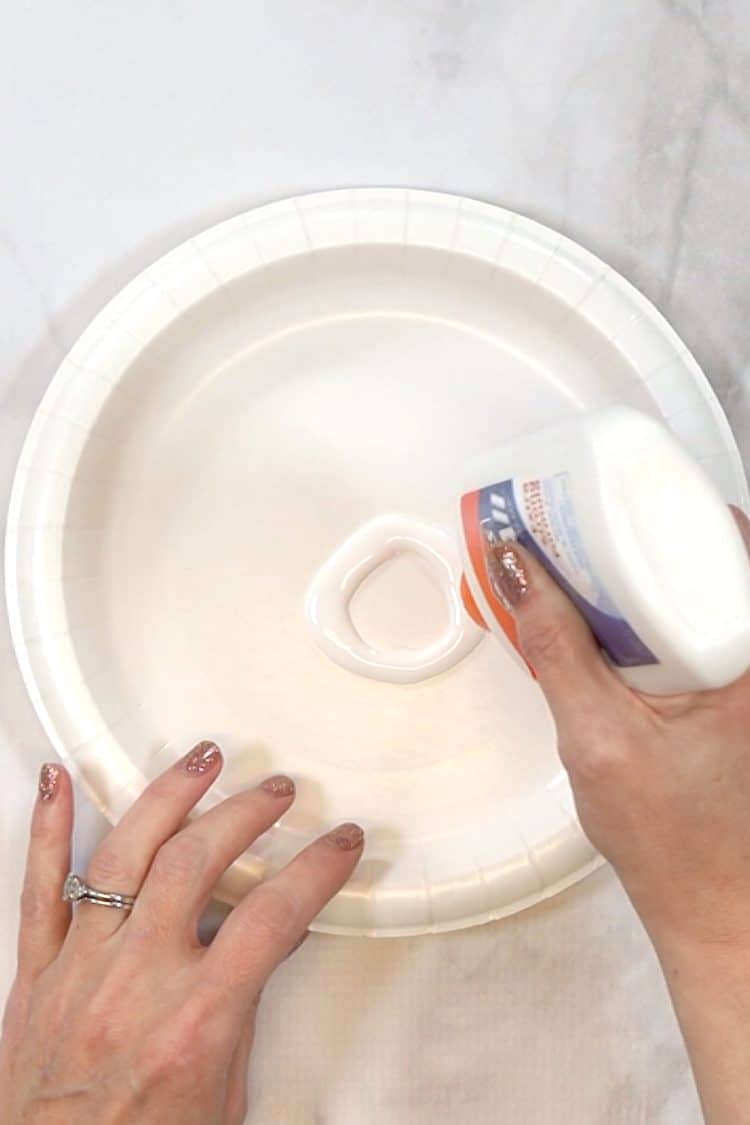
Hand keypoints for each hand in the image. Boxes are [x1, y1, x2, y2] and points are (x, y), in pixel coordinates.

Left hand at [0, 745, 363, 1123]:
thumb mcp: (223, 1094)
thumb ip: (244, 1009)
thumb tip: (271, 943)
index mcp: (194, 1022)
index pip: (271, 918)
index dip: (316, 870)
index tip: (340, 842)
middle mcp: (135, 983)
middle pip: (195, 862)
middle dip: (245, 813)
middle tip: (276, 791)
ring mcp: (81, 969)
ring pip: (122, 856)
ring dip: (168, 796)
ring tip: (203, 758)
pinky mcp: (37, 972)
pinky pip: (38, 888)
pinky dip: (47, 828)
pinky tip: (57, 780)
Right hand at [490, 509, 749, 1122]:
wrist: (708, 910)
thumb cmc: (668, 839)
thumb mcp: (597, 737)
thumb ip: (558, 650)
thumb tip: (520, 571)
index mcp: (749, 659)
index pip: (729, 545)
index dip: (676, 505)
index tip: (618, 489)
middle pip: (708, 564)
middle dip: (644, 537)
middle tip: (580, 522)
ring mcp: (744, 679)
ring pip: (695, 597)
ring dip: (640, 577)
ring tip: (580, 564)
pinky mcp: (729, 696)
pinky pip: (688, 633)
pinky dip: (645, 618)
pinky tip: (600, 622)